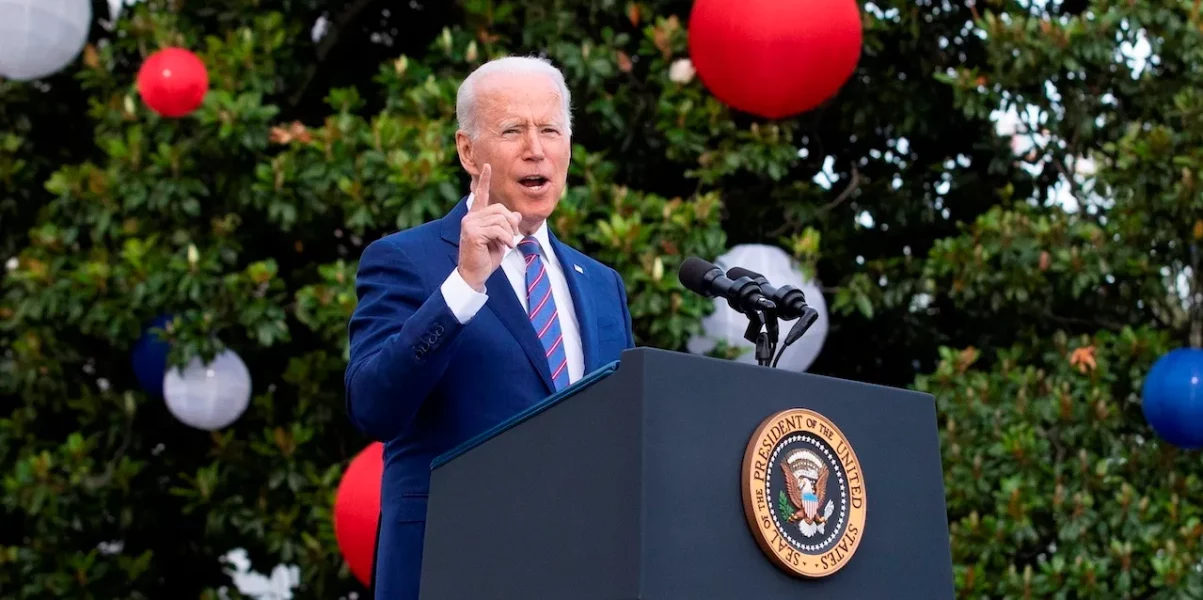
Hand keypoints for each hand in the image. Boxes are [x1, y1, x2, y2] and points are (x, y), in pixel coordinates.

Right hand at [458, 164, 519, 291]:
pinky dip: (506, 238)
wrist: (475, 274)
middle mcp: (471, 218)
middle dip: (511, 222)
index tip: (488, 166)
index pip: (481, 195)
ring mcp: (470, 224)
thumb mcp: (500, 239)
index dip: (485, 180)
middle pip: (499, 209)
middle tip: (513, 236)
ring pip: (500, 219)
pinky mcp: (472, 232)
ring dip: (509, 233)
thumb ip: (506, 226)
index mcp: (476, 217)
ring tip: (508, 243)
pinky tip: (506, 246)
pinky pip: (497, 229)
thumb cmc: (486, 258)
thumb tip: (516, 214)